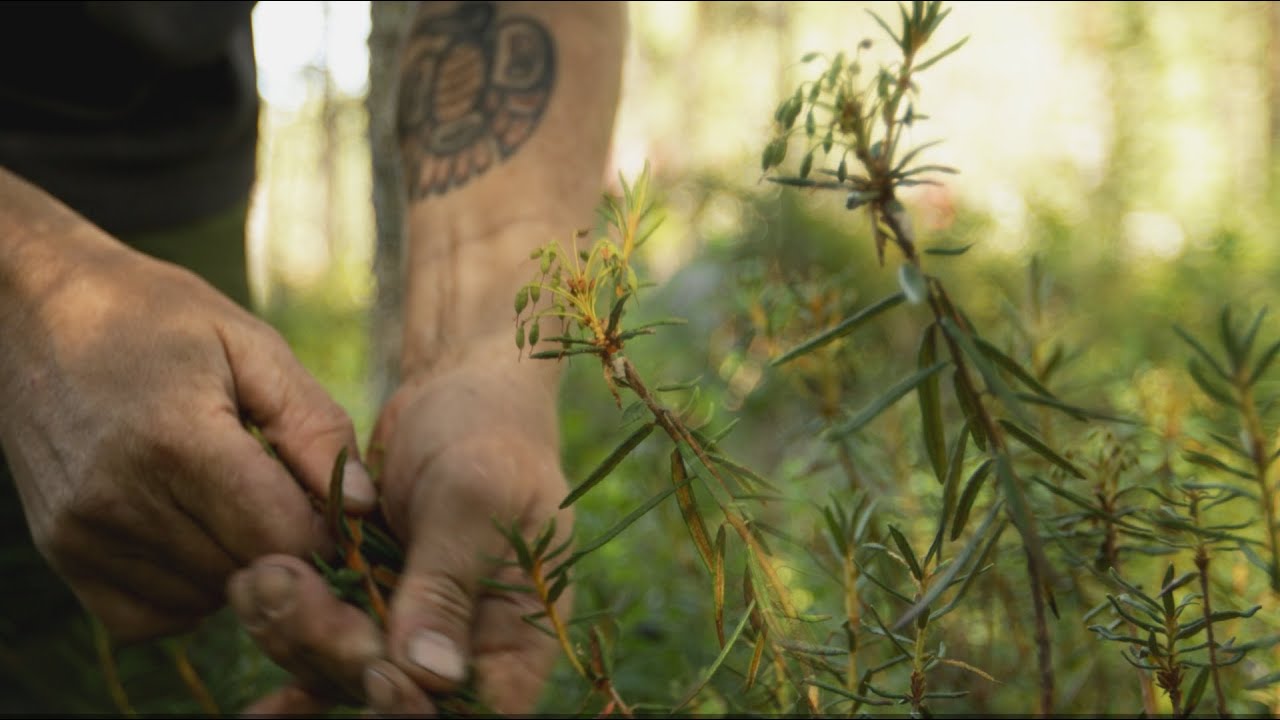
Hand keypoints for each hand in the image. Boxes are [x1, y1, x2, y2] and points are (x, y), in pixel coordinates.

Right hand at [0, 231, 373, 642]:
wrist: (34, 310)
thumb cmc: (156, 317)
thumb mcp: (250, 346)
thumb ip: (315, 427)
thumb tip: (366, 508)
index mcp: (179, 439)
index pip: (278, 536)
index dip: (324, 532)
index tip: (333, 508)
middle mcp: (121, 497)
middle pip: (244, 572)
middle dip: (285, 550)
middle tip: (287, 502)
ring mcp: (82, 533)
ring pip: (201, 600)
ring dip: (237, 570)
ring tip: (235, 507)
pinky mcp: (60, 552)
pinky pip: (145, 617)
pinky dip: (185, 594)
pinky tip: (196, 538)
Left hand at [230, 356, 570, 713]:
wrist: (462, 387)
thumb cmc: (490, 432)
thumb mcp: (474, 496)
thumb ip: (449, 581)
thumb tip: (430, 675)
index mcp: (518, 634)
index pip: (474, 710)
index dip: (417, 710)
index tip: (377, 670)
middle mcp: (468, 647)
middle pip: (396, 698)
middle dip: (335, 654)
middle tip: (283, 588)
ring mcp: (413, 629)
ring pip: (344, 672)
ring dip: (295, 635)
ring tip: (255, 578)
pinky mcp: (369, 605)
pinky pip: (323, 648)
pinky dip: (288, 646)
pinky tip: (251, 653)